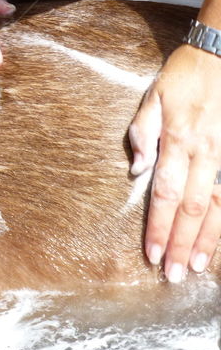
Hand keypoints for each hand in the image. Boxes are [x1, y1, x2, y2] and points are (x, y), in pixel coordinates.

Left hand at [129, 44, 220, 281]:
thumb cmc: (185, 75)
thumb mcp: (153, 97)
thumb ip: (142, 134)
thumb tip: (137, 170)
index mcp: (177, 141)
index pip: (164, 194)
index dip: (158, 226)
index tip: (150, 253)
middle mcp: (205, 153)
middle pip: (192, 208)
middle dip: (180, 243)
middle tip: (170, 274)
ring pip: (218, 206)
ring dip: (206, 239)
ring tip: (194, 267)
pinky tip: (218, 241)